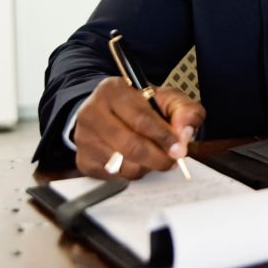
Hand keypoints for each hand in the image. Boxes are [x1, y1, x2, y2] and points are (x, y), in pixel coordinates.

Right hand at [74, 77, 205, 178]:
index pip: (141, 119)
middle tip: (173, 160)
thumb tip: (184, 133)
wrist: (111, 111)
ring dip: (146, 166)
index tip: (179, 149)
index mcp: (113, 90)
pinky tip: (136, 160)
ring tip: (155, 156)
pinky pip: (114, 176)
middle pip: (131, 145)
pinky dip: (131, 173)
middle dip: (158, 157)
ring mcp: (84, 137)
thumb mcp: (167, 99)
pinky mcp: (83, 159)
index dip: (164, 137)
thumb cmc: (142, 105)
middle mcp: (92, 112)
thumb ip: (184, 111)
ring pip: (123, 164)